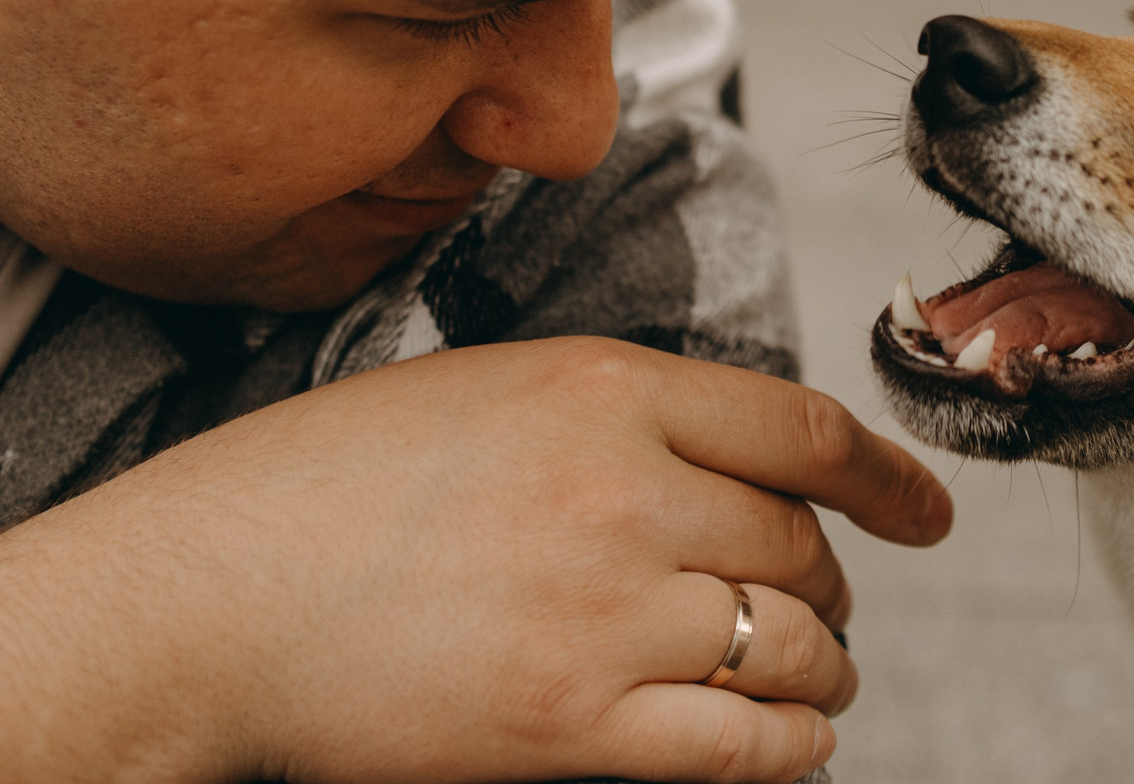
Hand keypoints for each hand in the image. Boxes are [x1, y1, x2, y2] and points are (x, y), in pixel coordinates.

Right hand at [0, 337, 949, 783]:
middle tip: (824, 606)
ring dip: (821, 668)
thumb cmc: (319, 488)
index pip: (802, 428)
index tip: (925, 512)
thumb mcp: (480, 392)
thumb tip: (726, 460)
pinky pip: (745, 743)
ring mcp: (604, 610)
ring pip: (791, 644)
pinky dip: (789, 746)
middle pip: (801, 543)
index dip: (889, 475)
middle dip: (831, 583)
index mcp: (601, 387)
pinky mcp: (574, 725)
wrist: (208, 595)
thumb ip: (612, 412)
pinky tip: (784, 741)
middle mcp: (624, 489)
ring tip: (812, 677)